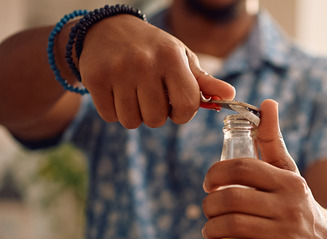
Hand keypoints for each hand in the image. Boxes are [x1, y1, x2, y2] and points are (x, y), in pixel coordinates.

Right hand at [78, 15, 234, 128]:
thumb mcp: (179, 58)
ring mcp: (117, 71)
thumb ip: (203, 81)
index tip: (176, 105)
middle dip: (156, 114)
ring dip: (134, 115)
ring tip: (133, 94)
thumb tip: (231, 96)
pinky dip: (114, 111)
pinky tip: (116, 92)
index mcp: (171, 57)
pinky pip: (111, 117)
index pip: (187, 105)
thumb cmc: (152, 49)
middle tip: (151, 96)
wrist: (107, 29)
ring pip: (132, 122)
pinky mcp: (95, 78)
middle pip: (157, 119)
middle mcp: (144, 63)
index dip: (183, 113)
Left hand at [201, 100, 326, 238]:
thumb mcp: (289, 171)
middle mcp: (290, 206)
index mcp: (288, 181)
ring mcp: (289, 235)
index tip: (208, 185)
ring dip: (211, 229)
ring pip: (235, 227)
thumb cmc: (298, 203)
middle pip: (233, 199)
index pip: (242, 168)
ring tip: (208, 231)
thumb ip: (273, 140)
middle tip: (207, 210)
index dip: (216, 174)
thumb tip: (267, 103)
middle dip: (210, 205)